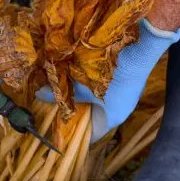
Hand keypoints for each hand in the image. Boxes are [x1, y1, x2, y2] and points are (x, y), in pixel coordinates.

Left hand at [37, 19, 179, 141]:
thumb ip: (61, 92)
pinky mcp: (127, 80)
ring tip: (65, 92)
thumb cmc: (109, 72)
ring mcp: (126, 95)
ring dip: (83, 96)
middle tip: (57, 107)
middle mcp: (121, 110)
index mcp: (112, 118)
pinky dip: (92, 86)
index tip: (59, 129)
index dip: (75, 134)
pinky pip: (105, 89)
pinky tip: (79, 76)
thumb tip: (39, 94)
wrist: (140, 44)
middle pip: (94, 118)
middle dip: (76, 113)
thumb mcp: (81, 84)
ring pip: (99, 102)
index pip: (92, 136)